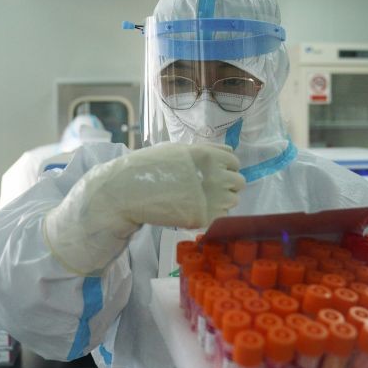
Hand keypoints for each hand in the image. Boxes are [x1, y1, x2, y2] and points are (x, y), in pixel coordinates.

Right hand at [44, 143, 244, 274]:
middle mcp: (215, 175)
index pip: (235, 162)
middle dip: (227, 185)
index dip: (226, 168)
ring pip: (232, 201)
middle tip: (207, 189)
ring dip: (221, 201)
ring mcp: (211, 198)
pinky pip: (220, 217)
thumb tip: (230, 150)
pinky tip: (194, 210)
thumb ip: (207, 149)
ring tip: (198, 199)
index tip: (213, 174)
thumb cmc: (150, 166)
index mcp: (209, 155)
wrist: (128, 191)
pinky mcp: (204, 218)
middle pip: (239, 183)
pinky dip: (212, 216)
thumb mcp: (179, 149)